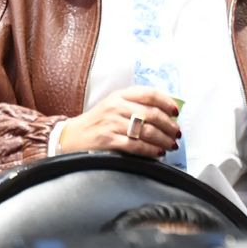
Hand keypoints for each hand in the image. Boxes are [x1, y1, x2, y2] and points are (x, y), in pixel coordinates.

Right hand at [58, 86, 181, 157]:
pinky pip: (135, 145)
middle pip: (151, 114)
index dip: (167, 102)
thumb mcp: (114, 106)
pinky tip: (157, 153)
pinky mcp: (107, 140)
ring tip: (171, 144)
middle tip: (177, 134)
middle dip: (168, 125)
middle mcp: (116, 106)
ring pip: (146, 130)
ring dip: (163, 139)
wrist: (69, 137)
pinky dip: (150, 150)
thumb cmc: (97, 122)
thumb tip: (166, 114)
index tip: (176, 112)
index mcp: (120, 95)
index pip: (150, 94)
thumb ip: (136, 106)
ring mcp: (111, 123)